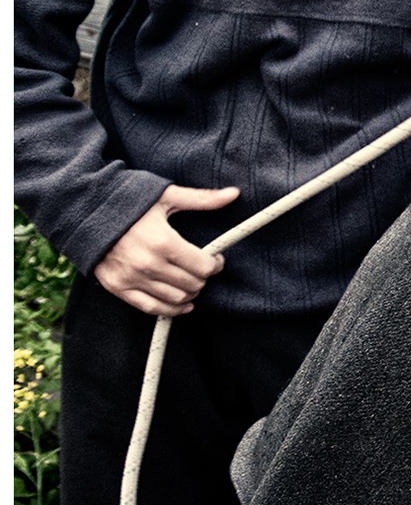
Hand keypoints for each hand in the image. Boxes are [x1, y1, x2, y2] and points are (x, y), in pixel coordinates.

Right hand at [94, 184, 238, 316]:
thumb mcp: (166, 196)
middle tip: (203, 268)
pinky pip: (150, 308)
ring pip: (176, 299)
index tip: (215, 258)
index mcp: (163, 242)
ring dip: (191, 293)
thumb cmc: (126, 200)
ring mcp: (131, 278)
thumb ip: (201, 199)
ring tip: (192, 282)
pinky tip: (182, 304)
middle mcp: (148, 264)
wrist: (82, 210)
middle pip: (192, 284)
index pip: (204, 267)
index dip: (215, 264)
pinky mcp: (117, 287)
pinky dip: (171, 310)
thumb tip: (233, 194)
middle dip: (203, 278)